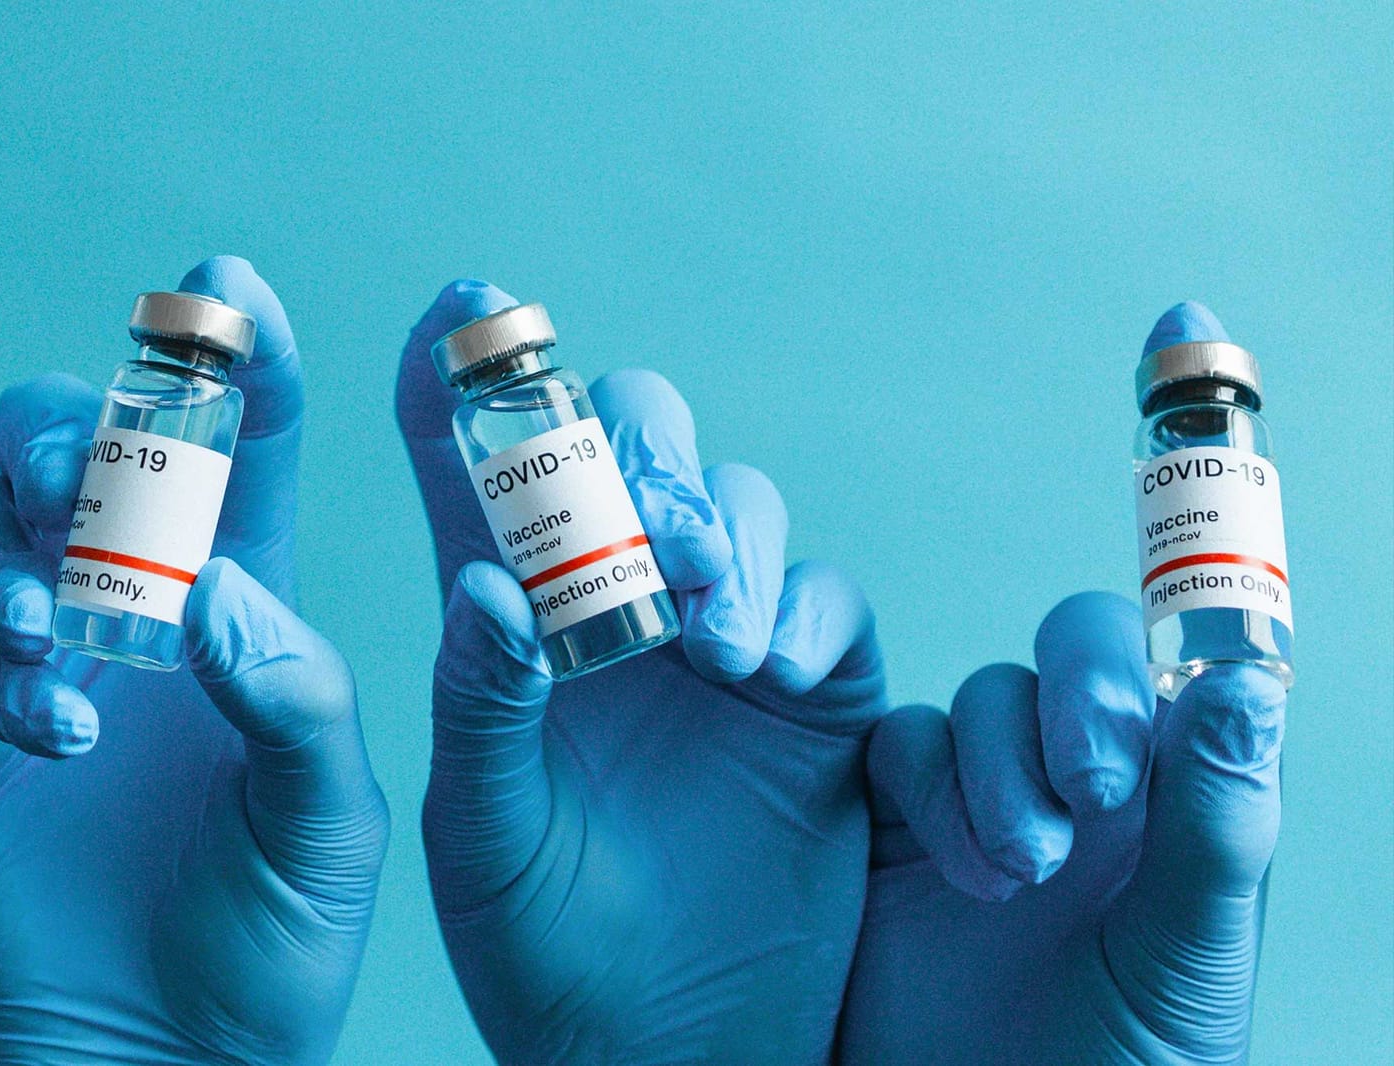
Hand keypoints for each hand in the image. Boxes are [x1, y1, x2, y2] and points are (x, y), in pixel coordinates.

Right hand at [0, 256, 388, 1062]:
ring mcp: (25, 659)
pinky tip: (46, 717)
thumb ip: (296, 696)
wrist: (162, 1065)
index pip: (245, 450)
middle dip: (86, 423)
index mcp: (246, 603)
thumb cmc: (274, 945)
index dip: (240, 360)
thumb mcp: (330, 822)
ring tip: (60, 615)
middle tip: (90, 464)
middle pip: (87, 451)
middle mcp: (127, 606)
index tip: (229, 287)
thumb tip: (218, 586)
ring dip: (10, 535)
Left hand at [402, 281, 886, 1062]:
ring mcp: (719, 648)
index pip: (472, 474)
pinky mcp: (817, 700)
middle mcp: (612, 614)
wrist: (666, 1060)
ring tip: (704, 622)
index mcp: (504, 631)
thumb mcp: (482, 839)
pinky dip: (806, 609)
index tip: (466, 301)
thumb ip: (478, 707)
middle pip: (626, 454)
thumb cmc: (541, 959)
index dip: (464, 380)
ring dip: (723, 531)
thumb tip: (486, 580)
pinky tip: (768, 663)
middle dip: (637, 444)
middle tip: (641, 518)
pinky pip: (830, 604)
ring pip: (733, 509)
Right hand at [838, 305, 1285, 1063]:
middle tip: (1090, 793)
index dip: (1194, 488)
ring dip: (988, 767)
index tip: (1182, 324)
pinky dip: (914, 782)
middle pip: (1062, 655)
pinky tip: (949, 865)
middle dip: (1072, 704)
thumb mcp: (1190, 965)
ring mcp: (970, 800)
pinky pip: (879, 750)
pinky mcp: (869, 829)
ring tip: (1017, 873)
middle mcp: (1078, 778)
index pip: (1186, 633)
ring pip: (964, 702)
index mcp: (1175, 794)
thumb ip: (1217, 828)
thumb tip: (1247, 683)